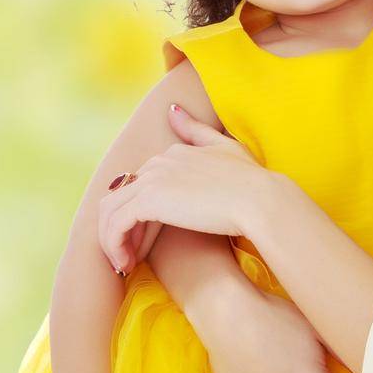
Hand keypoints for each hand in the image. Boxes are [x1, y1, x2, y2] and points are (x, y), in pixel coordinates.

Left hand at [98, 105, 275, 273]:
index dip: (139, 213)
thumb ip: (198, 131)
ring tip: (123, 264)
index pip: (142, 183)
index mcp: (174, 154)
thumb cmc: (254, 181)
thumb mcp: (227, 148)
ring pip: (112, 210)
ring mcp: (152, 180)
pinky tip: (127, 264)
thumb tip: (172, 109)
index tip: (144, 240)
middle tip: (128, 255)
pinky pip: (116, 225)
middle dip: (120, 227)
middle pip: (122, 196)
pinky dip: (115, 245)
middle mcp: (158, 163)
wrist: (261, 200)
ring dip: (111, 239)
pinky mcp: (150, 201)